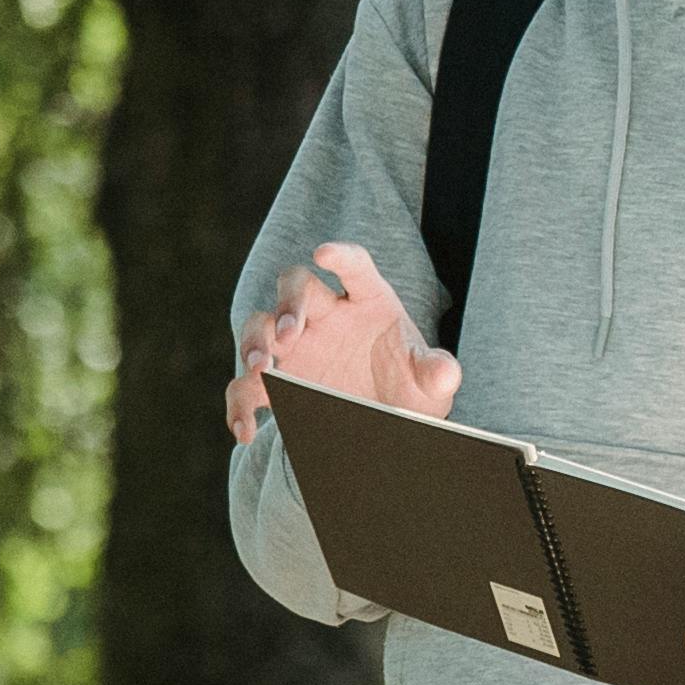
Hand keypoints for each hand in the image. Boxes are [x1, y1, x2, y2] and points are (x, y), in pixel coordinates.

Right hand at [227, 243, 459, 443]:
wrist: (388, 422)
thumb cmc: (411, 388)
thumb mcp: (430, 385)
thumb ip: (437, 374)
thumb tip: (445, 372)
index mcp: (368, 299)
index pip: (354, 267)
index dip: (340, 257)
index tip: (323, 253)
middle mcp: (326, 313)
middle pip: (295, 286)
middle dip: (287, 307)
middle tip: (288, 336)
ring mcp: (296, 345)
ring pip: (260, 325)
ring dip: (254, 343)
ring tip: (262, 370)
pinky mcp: (276, 381)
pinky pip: (245, 386)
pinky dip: (240, 406)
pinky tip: (246, 431)